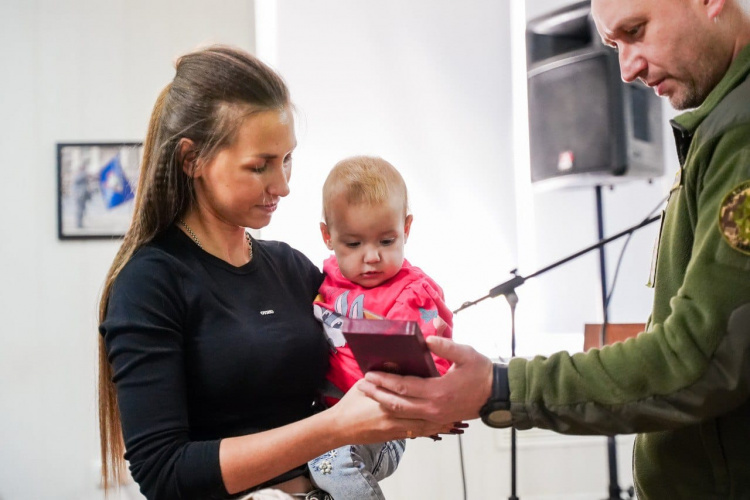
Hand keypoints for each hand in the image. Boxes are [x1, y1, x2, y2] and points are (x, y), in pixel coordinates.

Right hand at [328, 379, 453, 443]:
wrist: (336, 428)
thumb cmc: (348, 406)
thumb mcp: (360, 385)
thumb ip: (379, 376)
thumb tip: (394, 362)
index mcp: (384, 401)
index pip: (407, 393)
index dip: (425, 387)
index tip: (441, 381)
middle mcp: (392, 417)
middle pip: (421, 412)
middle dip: (439, 409)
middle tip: (456, 402)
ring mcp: (394, 429)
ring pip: (423, 426)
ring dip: (440, 422)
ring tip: (456, 416)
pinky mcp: (393, 437)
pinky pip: (416, 433)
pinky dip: (430, 430)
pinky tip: (441, 425)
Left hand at [359, 336, 492, 423]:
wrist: (495, 394)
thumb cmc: (480, 372)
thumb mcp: (465, 353)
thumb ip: (446, 345)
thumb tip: (428, 337)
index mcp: (438, 391)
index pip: (404, 386)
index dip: (384, 380)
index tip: (370, 373)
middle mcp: (433, 408)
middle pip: (397, 403)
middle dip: (377, 394)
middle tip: (361, 385)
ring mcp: (434, 417)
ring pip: (402, 414)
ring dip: (383, 403)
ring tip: (369, 393)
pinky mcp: (437, 421)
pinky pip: (411, 420)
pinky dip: (397, 413)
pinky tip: (387, 405)